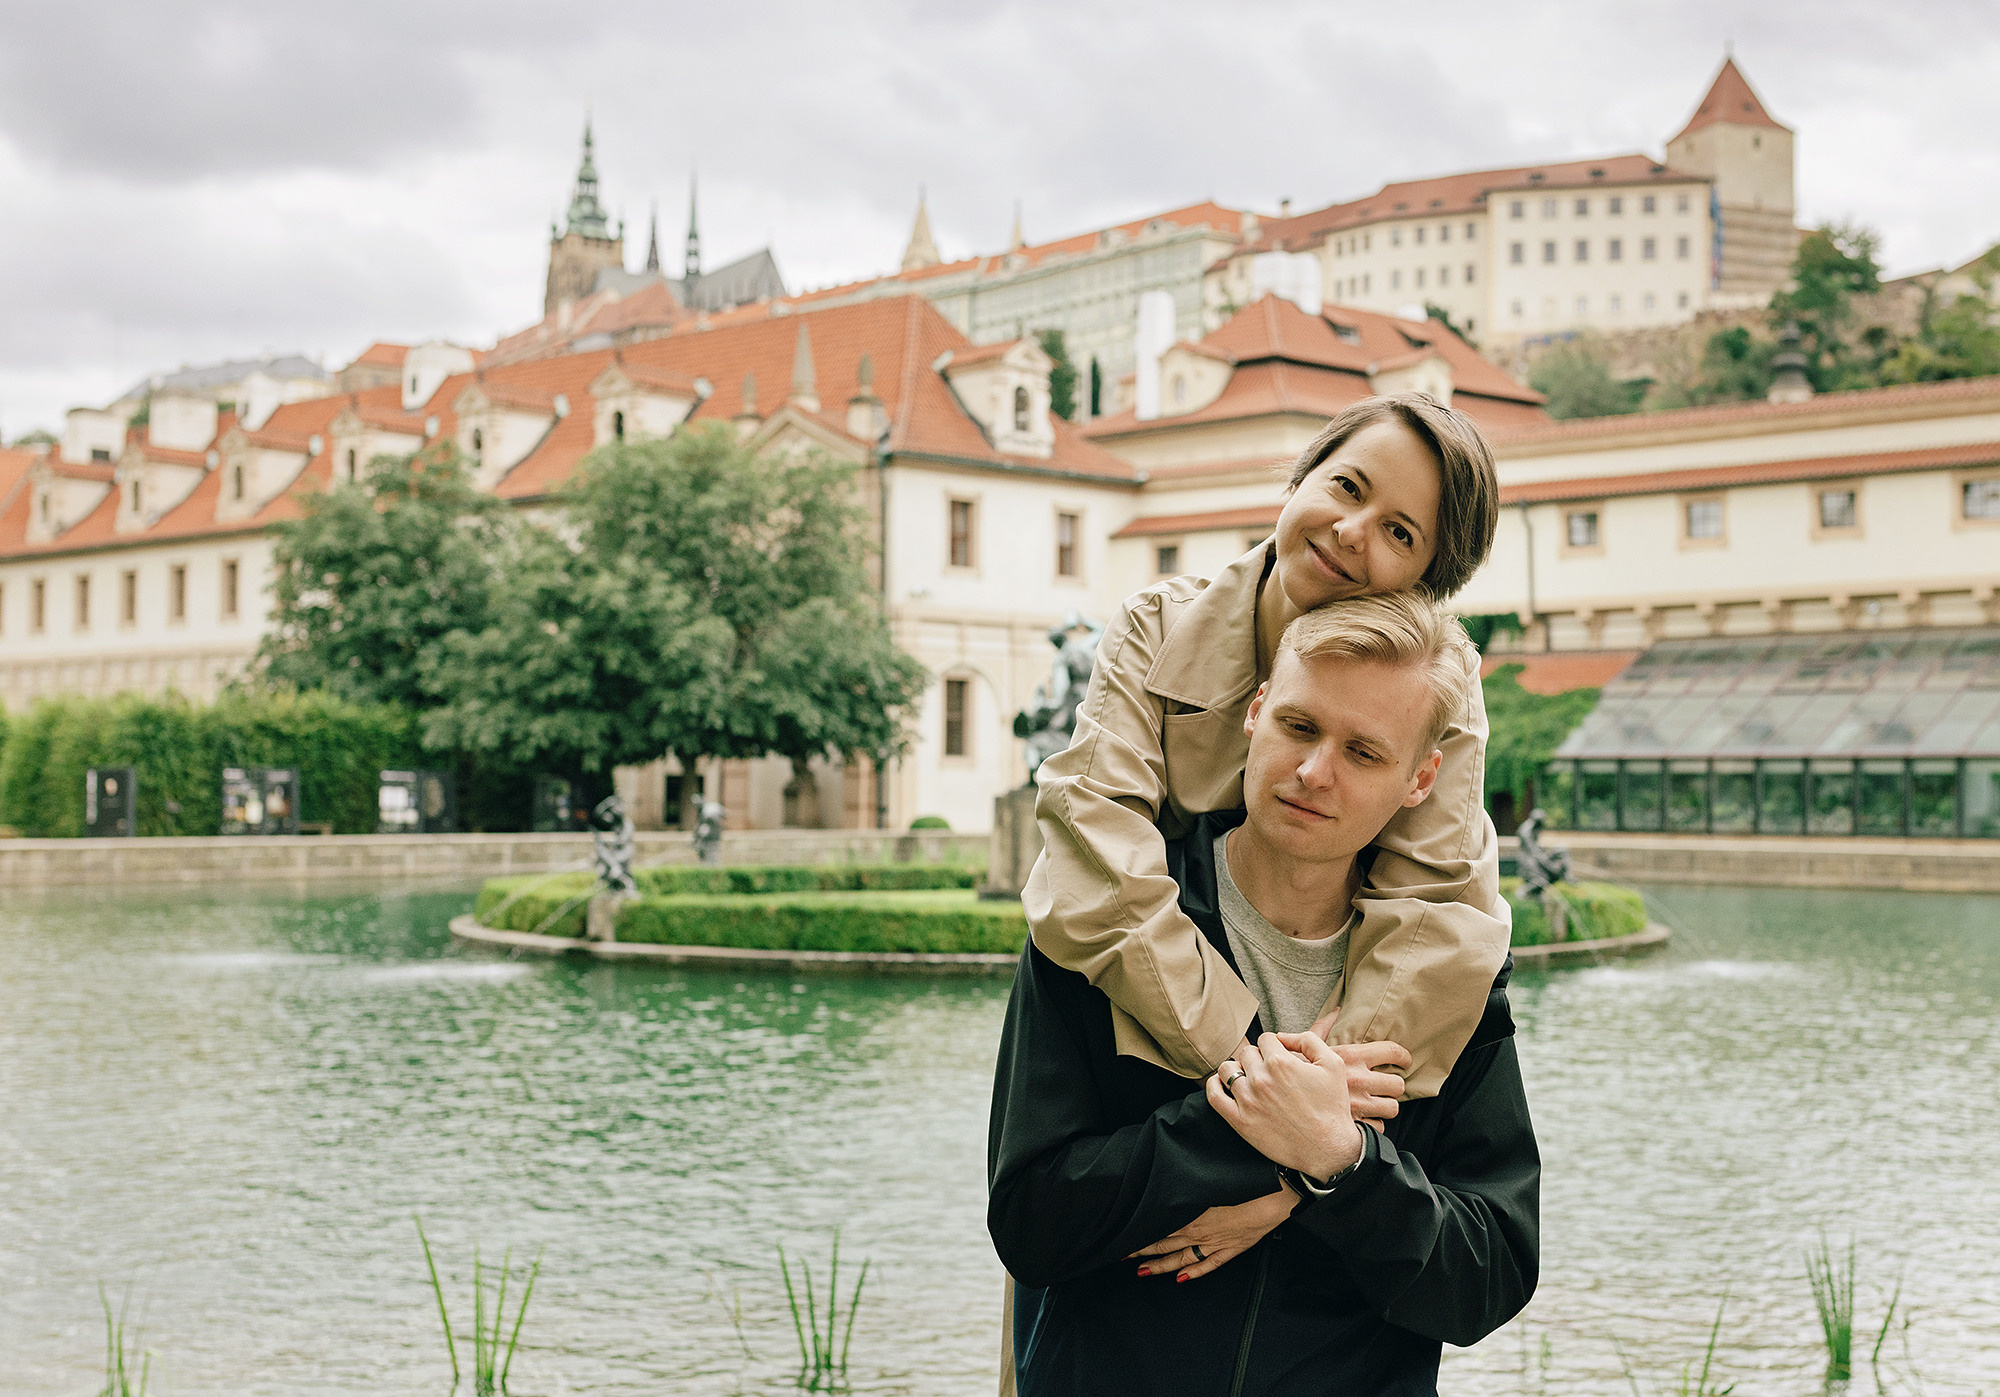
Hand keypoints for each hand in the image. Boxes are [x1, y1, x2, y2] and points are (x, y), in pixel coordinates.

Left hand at [1129, 1189, 1295, 1282]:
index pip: (1158, 1228)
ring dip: (1161, 1266)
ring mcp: (1216, 1244)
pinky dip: (1194, 1273)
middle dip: (1142, 1252)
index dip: (1139, 1235)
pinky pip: (1208, 1265)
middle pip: (1165, 1245)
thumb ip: (1187, 1185)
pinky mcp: (1231, 1249)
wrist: (1274, 1196)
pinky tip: (1181, 1278)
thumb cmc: (1244, 1183)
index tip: (1123, 1238)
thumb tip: (1168, 1183)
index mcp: (1192, 1215)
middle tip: (1123, 1256)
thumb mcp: (1209, 1180)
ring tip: (1143, 1272)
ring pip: (1182, 1259)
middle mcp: (1200, 1233)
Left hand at [1208, 1033, 1365, 1179]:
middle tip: (1270, 1073)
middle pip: (1247, 1053)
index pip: (1265, 1039)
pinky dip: (1214, 1085)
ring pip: (1228, 1069)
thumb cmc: (1332, 1107)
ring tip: (1250, 1079)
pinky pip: (1213, 1095)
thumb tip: (1282, 1036)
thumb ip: (1308, 1040)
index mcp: (1281, 1063)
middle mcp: (1261, 1079)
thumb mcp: (1332, 1064)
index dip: (1274, 1046)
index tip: (1280, 1058)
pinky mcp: (1240, 1121)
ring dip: (1237, 1069)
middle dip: (1258, 1058)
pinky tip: (1223, 1084)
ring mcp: (1248, 1100)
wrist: (1329, 1148)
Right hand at [1274, 1036, 1409, 1132]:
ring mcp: (1359, 1105)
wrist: (1278, 1103)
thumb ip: (1322, 1028)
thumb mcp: (1305, 1047)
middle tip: (1387, 1086)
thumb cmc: (1292, 1074)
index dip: (1403, 1056)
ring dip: (1386, 1107)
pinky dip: (1373, 1125)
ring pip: (1392, 1107)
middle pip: (1397, 1083)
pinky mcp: (1355, 1126)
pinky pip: (1379, 1127)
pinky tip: (1363, 1121)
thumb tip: (1335, 1010)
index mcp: (1351, 1058)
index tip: (1405, 1060)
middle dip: (1394, 1086)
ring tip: (1377, 1105)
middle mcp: (1360, 1081)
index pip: (1391, 1052)